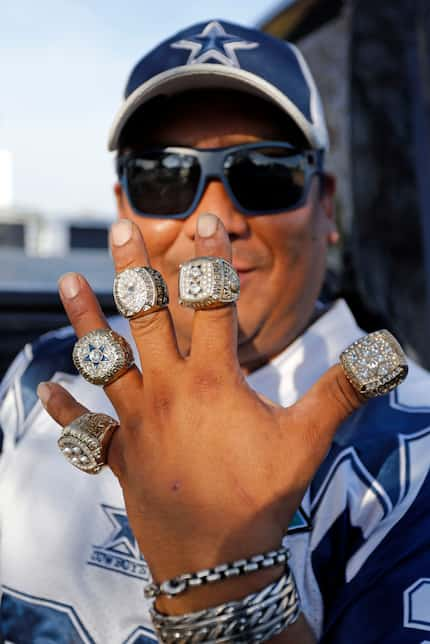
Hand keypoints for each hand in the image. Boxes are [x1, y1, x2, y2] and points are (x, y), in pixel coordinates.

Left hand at [38, 214, 363, 614]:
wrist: (215, 560)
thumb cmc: (261, 498)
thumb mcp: (307, 440)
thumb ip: (339, 391)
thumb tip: (383, 353)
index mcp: (212, 381)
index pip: (212, 304)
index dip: (210, 259)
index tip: (205, 221)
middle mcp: (167, 391)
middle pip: (146, 317)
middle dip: (135, 270)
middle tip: (119, 228)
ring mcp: (138, 422)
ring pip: (105, 361)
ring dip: (85, 321)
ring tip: (67, 283)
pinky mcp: (121, 455)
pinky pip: (85, 429)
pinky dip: (66, 410)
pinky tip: (46, 391)